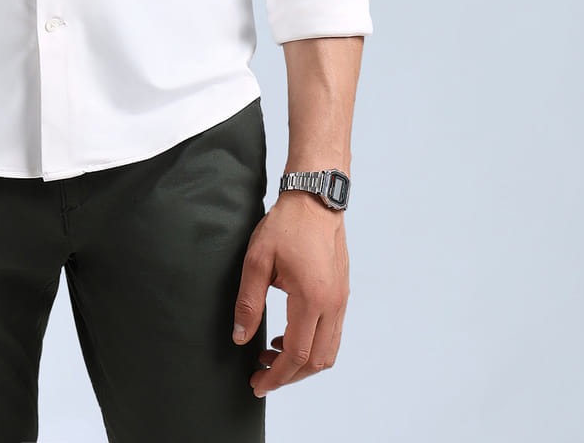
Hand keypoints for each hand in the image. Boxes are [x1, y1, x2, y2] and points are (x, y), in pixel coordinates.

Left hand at [231, 190, 349, 396]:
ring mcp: (341, 300)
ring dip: (301, 364)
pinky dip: (312, 347)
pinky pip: (332, 335)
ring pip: (328, 352)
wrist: (315, 199)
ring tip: (271, 355)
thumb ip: (248, 301)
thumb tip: (241, 338)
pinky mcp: (342, 294)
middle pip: (315, 362)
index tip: (257, 384)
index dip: (275, 376)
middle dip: (288, 377)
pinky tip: (288, 336)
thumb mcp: (257, 260)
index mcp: (312, 299)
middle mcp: (333, 305)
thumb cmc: (286, 225)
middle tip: (260, 376)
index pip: (296, 355)